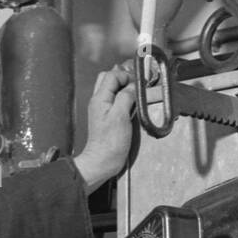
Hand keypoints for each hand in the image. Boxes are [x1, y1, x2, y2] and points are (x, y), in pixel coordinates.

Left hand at [74, 62, 135, 190]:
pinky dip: (124, 99)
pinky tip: (132, 105)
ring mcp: (102, 110)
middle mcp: (99, 101)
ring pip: (112, 89)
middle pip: (109, 79)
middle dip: (123, 78)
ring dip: (124, 88)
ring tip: (136, 94)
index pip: (112, 75)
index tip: (138, 83)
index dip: (126, 75)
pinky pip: (114, 101)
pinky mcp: (107, 118)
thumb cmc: (110, 143)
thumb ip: (126, 97)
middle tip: (136, 85)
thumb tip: (133, 86)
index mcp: (100, 98)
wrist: (102, 162)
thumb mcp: (121, 116)